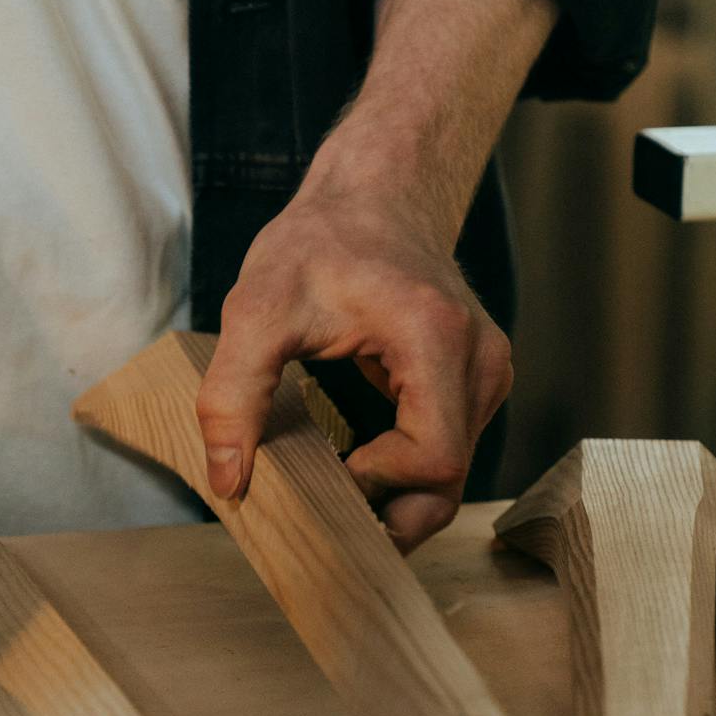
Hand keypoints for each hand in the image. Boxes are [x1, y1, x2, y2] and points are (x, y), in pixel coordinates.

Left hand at [195, 189, 513, 552]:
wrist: (373, 194)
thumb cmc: (321, 241)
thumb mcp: (257, 310)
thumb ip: (233, 395)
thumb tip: (228, 482)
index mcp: (437, 339)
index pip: (435, 457)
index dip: (380, 484)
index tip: (327, 469)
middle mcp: (480, 360)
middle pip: (452, 480)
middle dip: (392, 515)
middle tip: (327, 520)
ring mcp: (487, 371)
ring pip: (455, 474)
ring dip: (397, 498)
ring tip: (336, 492)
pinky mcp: (478, 379)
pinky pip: (450, 448)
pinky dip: (407, 473)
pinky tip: (360, 467)